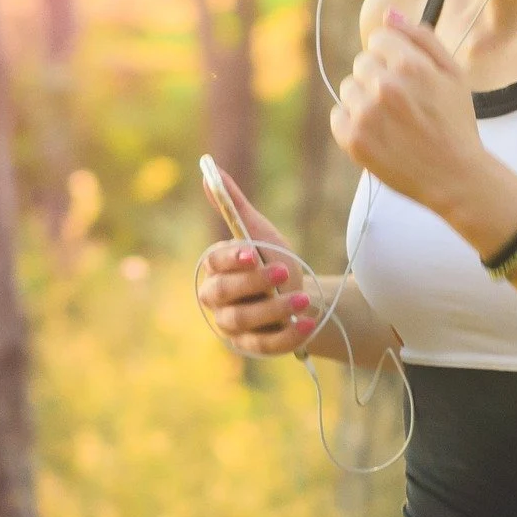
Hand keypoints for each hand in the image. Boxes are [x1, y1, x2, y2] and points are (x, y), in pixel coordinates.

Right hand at [195, 166, 318, 355]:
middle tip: (283, 271)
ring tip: (302, 299)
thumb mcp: (260, 234)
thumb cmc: (274, 262)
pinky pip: (265, 345)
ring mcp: (233, 327)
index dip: (231, 259)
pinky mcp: (253, 347)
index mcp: (216, 270)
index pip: (214, 264)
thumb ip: (234, 207)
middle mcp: (217, 300)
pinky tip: (307, 323)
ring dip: (273, 309)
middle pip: (223, 293)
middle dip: (253, 282)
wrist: (302, 299)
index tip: (252, 252)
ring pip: (244, 320)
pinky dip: (286, 335)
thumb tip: (209, 169)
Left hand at [329, 9, 486, 215]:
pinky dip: (352, 123)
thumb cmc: (455, 123)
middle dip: (378, 78)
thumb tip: (389, 14)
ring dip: (364, 100)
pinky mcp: (353, 140)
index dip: (393, 57)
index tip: (406, 77)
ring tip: (392, 121)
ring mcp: (366, 114)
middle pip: (362, 63)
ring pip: (348, 88)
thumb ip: (422, 38)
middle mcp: (385, 86)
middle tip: (402, 104)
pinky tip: (378, 134)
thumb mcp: (453, 74)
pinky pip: (337, 116)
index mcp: (410, 65)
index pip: (378, 40)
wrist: (455, 177)